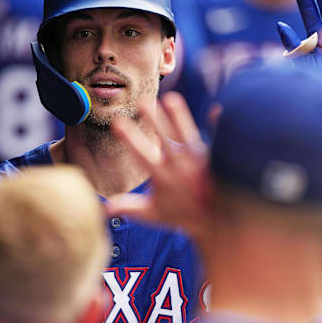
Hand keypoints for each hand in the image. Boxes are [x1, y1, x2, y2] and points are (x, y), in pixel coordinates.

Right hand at [110, 92, 212, 242]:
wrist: (217, 224)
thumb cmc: (183, 215)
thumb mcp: (153, 214)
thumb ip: (129, 207)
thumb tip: (103, 208)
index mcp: (162, 176)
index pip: (141, 154)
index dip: (129, 138)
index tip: (117, 122)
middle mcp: (180, 166)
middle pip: (165, 138)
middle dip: (154, 119)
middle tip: (143, 101)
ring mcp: (199, 161)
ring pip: (188, 134)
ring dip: (180, 116)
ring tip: (170, 98)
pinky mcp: (216, 160)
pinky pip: (218, 140)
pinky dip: (217, 126)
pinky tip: (218, 110)